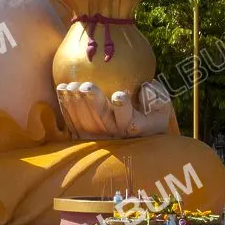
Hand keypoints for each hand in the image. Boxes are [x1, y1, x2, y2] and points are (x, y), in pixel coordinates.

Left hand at [56, 79, 172, 139]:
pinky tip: (62, 89)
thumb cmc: (150, 113)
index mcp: (135, 128)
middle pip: (102, 120)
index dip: (123, 109)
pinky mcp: (84, 137)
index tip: (119, 95)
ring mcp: (98, 138)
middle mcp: (115, 136)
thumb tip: (146, 86)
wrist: (136, 133)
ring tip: (71, 86)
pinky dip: (65, 107)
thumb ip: (157, 96)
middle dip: (93, 103)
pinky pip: (72, 122)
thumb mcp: (161, 105)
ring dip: (75, 103)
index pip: (129, 120)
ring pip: (84, 122)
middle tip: (86, 86)